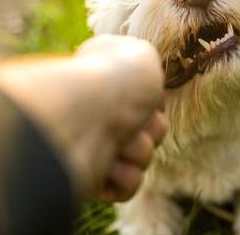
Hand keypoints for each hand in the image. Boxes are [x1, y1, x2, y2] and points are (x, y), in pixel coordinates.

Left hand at [0, 35, 165, 200]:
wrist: (85, 111)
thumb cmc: (112, 78)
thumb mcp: (139, 54)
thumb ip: (142, 64)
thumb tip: (135, 82)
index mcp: (107, 83)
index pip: (148, 100)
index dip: (154, 99)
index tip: (147, 93)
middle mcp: (99, 114)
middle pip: (153, 130)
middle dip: (150, 125)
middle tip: (133, 119)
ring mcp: (97, 146)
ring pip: (144, 156)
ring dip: (138, 148)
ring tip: (118, 140)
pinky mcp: (95, 179)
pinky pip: (130, 184)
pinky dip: (126, 175)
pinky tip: (111, 164)